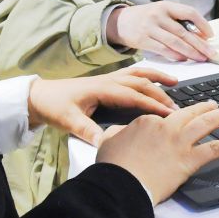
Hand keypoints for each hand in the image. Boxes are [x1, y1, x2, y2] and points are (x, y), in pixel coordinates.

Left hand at [26, 69, 177, 145]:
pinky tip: (153, 79)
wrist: (40, 95)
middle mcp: (109, 80)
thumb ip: (87, 131)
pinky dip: (146, 75)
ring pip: (138, 75)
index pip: (134, 96)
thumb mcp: (69, 121)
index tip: (169, 113)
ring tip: (175, 83)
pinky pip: (131, 74)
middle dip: (161, 94)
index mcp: (103, 89)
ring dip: (157, 78)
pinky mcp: (107, 81)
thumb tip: (103, 143)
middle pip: (141, 84)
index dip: (153, 104)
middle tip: (178, 108)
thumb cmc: (55, 105)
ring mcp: (109, 79)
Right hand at [95, 100, 218, 203]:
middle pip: (191, 113)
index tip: (182, 117)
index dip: (175, 117)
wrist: (120, 184)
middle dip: (207, 107)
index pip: (165, 116)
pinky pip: (214, 149)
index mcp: (147, 120)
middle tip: (217, 104)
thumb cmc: (113, 166)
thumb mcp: (108, 140)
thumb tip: (119, 131)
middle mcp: (167, 127)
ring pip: (207, 124)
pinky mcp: (189, 160)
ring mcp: (180, 142)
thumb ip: (117, 132)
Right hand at [109, 1, 213, 61]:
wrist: (120, 21)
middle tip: (211, 53)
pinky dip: (174, 55)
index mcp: (166, 5)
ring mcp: (149, 28)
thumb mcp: (162, 12)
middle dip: (200, 44)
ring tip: (201, 58)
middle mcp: (158, 15)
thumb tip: (200, 36)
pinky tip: (183, 59)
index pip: (189, 12)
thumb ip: (178, 21)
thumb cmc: (146, 18)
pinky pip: (162, 49)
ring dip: (190, 52)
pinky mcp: (142, 40)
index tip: (211, 35)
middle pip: (183, 31)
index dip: (202, 24)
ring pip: (174, 42)